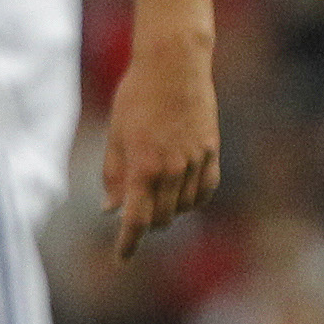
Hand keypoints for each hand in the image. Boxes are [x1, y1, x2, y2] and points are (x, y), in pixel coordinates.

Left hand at [103, 29, 218, 259]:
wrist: (174, 64)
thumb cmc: (136, 95)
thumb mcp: (115, 134)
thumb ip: (113, 174)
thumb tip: (111, 208)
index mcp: (143, 167)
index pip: (136, 220)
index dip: (127, 244)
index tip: (122, 259)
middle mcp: (172, 169)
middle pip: (162, 218)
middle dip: (146, 224)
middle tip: (134, 219)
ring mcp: (196, 160)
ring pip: (185, 206)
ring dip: (169, 212)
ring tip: (157, 203)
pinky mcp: (212, 149)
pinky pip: (206, 188)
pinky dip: (194, 199)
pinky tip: (183, 195)